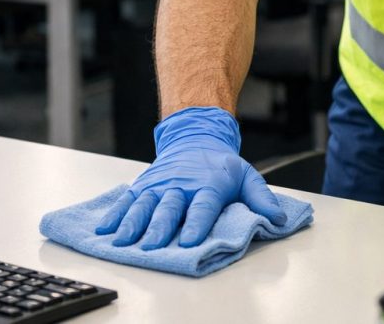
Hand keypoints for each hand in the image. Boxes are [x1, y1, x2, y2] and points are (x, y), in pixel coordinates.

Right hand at [95, 107, 286, 248]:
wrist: (195, 137)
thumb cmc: (221, 165)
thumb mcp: (247, 175)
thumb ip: (261, 198)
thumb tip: (278, 218)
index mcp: (209, 183)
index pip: (203, 204)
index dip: (197, 222)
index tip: (189, 240)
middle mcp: (181, 183)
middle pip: (169, 207)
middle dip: (159, 227)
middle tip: (151, 245)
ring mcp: (159, 184)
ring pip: (144, 203)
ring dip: (132, 223)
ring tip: (122, 240)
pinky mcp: (144, 185)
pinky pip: (127, 199)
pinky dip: (115, 214)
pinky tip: (105, 229)